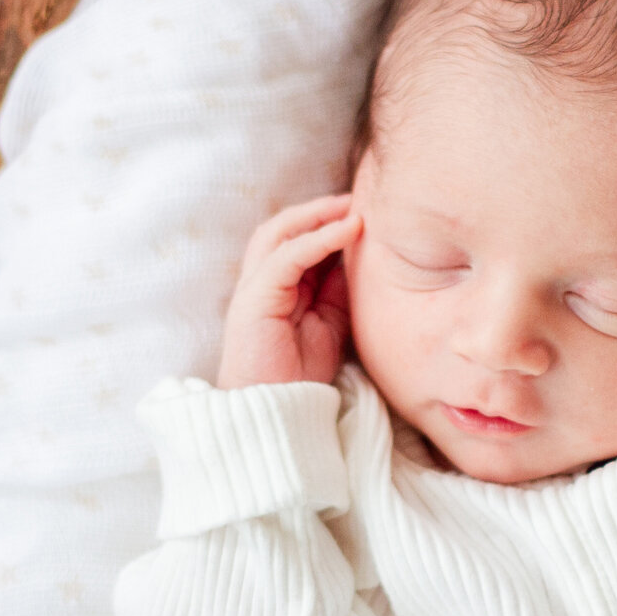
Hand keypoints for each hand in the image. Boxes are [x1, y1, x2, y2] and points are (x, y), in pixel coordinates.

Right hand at [217, 194, 360, 388]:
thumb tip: (357, 257)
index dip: (326, 223)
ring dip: (316, 215)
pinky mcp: (254, 300)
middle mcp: (260, 284)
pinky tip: (346, 229)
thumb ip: (337, 292)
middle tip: (356, 199)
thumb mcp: (330, 325)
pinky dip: (317, 239)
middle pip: (283, 229)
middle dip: (319, 210)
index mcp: (275, 290)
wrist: (276, 416)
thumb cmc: (300, 377)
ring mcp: (253, 290)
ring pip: (279, 233)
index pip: (296, 242)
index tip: (363, 214)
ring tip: (351, 207)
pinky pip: (286, 257)